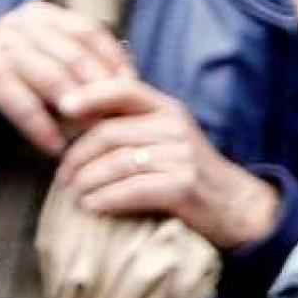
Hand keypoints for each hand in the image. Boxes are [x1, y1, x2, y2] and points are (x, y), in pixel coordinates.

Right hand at [0, 0, 134, 154]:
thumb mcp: (35, 53)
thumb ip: (69, 58)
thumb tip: (121, 80)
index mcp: (41, 15)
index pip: (90, 32)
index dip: (114, 61)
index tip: (130, 91)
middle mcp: (22, 26)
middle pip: (74, 56)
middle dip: (98, 90)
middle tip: (115, 120)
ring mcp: (2, 48)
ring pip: (52, 78)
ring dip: (74, 110)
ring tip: (90, 136)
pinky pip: (22, 103)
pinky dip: (41, 127)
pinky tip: (54, 147)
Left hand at [55, 80, 277, 249]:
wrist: (235, 207)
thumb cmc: (184, 174)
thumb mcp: (161, 139)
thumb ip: (127, 128)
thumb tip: (70, 123)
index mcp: (166, 108)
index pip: (123, 89)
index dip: (89, 95)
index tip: (62, 107)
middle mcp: (175, 125)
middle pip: (109, 133)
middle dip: (77, 157)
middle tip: (63, 178)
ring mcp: (182, 155)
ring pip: (117, 163)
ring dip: (87, 183)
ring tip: (74, 196)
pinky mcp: (184, 185)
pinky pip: (132, 189)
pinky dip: (106, 200)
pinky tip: (93, 207)